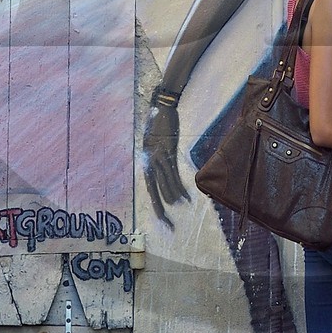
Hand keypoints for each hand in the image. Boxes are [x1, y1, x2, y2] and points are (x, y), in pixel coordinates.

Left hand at [142, 97, 189, 225]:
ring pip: (166, 185)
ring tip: (180, 210)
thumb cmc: (158, 123)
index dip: (156, 204)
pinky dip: (179, 187)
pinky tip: (185, 198)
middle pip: (155, 191)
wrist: (161, 107)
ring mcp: (159, 158)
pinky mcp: (168, 152)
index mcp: (146, 162)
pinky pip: (173, 174)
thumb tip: (161, 167)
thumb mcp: (153, 141)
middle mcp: (150, 162)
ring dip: (173, 198)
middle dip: (161, 209)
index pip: (150, 189)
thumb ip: (156, 155)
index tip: (162, 218)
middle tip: (167, 225)